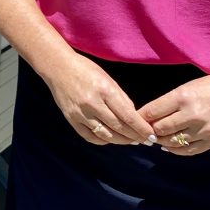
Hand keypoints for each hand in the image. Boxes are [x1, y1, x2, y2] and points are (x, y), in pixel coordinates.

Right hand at [41, 53, 157, 144]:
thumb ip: (121, 99)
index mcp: (104, 90)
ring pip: (105, 135)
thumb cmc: (86, 70)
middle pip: (118, 128)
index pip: (127, 116)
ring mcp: (80, 113)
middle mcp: (92, 103)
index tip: (152, 136)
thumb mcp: (108, 79)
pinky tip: (111, 138)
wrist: (57, 67)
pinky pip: (90, 136)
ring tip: (131, 141)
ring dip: (121, 141)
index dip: (141, 129)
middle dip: (135, 137)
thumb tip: (134, 117)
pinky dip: (103, 140)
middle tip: (146, 141)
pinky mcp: (71, 119)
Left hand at [137, 72, 209, 154]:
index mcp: (183, 97)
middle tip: (144, 131)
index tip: (134, 120)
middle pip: (160, 129)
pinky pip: (189, 151)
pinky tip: (170, 146)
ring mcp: (204, 130)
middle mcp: (192, 114)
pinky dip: (176, 150)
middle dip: (150, 130)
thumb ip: (168, 103)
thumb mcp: (186, 88)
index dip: (140, 117)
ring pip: (173, 142)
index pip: (152, 112)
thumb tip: (147, 117)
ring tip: (157, 138)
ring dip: (162, 141)